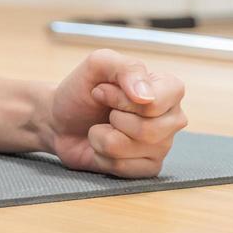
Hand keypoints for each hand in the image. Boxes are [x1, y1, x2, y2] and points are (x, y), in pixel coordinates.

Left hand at [44, 48, 186, 177]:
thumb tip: (145, 97)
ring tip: (101, 126)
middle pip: (148, 130)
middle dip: (113, 118)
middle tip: (104, 109)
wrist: (60, 120)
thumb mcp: (98, 64)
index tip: (103, 90)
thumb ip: (126, 68)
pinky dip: (102, 155)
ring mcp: (163, 146)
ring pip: (131, 149)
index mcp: (169, 88)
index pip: (156, 102)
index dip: (122, 99)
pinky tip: (102, 145)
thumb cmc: (82, 90)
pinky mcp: (148, 168)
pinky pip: (124, 168)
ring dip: (102, 136)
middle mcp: (172, 118)